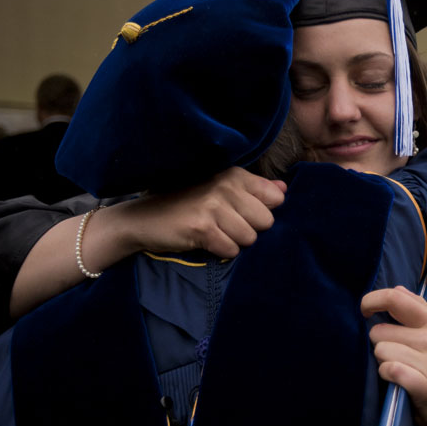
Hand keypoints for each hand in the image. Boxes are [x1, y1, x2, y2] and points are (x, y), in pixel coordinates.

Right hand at [118, 167, 286, 257]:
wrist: (142, 218)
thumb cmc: (184, 203)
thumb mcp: (218, 189)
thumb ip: (254, 188)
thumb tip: (283, 189)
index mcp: (233, 174)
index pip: (275, 198)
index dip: (262, 212)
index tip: (242, 213)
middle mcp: (225, 186)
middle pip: (266, 221)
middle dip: (250, 229)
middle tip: (226, 226)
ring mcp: (213, 206)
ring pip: (250, 238)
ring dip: (234, 242)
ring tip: (215, 233)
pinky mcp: (202, 228)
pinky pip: (231, 249)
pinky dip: (221, 251)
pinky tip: (205, 242)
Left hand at [361, 286, 426, 425]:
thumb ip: (415, 310)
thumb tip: (396, 288)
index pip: (395, 297)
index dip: (372, 300)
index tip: (365, 311)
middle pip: (379, 331)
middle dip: (380, 345)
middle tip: (397, 358)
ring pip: (381, 351)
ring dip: (383, 363)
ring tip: (402, 371)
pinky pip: (389, 370)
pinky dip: (387, 376)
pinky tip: (399, 382)